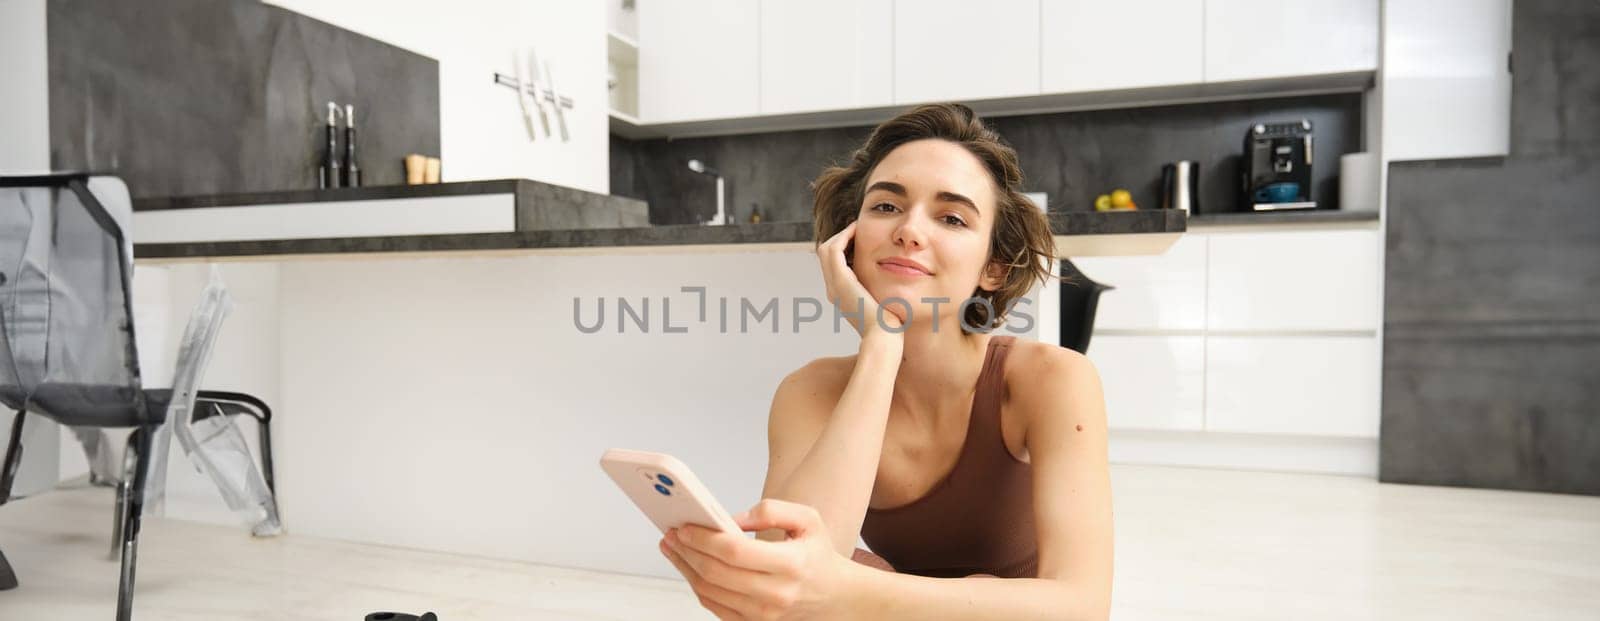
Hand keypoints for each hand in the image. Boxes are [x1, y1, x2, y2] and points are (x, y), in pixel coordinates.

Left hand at [661, 499, 860, 620]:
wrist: (833, 595)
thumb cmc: (817, 554)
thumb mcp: (807, 518)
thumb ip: (770, 510)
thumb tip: (731, 520)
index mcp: (791, 564)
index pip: (736, 552)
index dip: (705, 539)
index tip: (685, 526)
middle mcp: (777, 594)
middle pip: (717, 574)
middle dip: (687, 552)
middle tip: (671, 534)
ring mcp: (764, 615)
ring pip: (710, 592)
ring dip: (685, 569)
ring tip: (673, 549)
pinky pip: (715, 607)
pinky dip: (697, 587)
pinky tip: (689, 568)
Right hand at [816, 221, 903, 341]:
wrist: (884, 336)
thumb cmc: (889, 326)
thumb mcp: (883, 308)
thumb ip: (882, 297)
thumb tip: (893, 291)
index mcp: (841, 297)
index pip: (834, 267)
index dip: (844, 250)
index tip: (860, 240)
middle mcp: (833, 291)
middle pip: (826, 257)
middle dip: (840, 240)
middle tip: (856, 230)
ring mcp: (834, 286)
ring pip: (826, 250)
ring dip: (840, 235)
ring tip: (856, 227)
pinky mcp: (840, 281)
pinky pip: (833, 250)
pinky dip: (843, 237)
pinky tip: (857, 230)